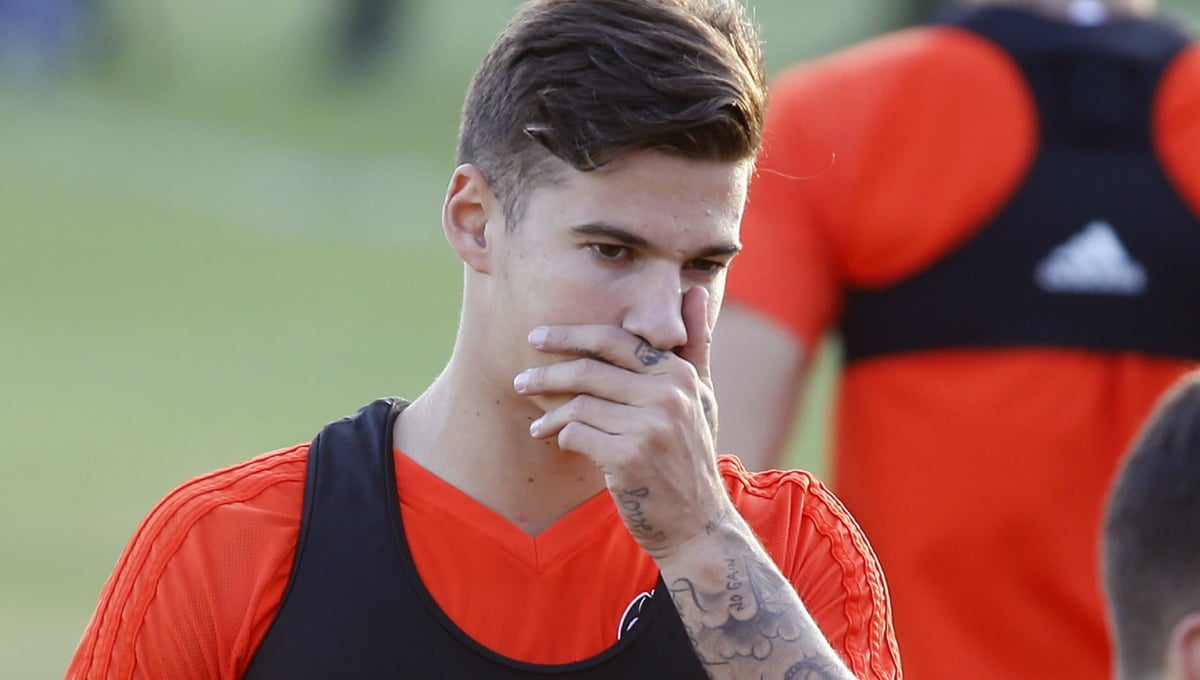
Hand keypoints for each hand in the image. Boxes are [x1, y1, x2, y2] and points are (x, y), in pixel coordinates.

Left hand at [512, 287, 727, 558]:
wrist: (697, 523)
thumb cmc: (691, 455)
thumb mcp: (702, 397)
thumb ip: (695, 344)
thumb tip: (693, 289)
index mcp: (680, 374)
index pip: (614, 340)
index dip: (571, 336)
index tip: (538, 338)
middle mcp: (669, 395)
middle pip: (589, 370)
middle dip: (547, 372)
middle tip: (521, 380)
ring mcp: (650, 427)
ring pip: (578, 405)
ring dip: (550, 414)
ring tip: (536, 423)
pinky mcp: (629, 459)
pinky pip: (576, 435)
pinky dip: (561, 437)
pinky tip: (558, 443)